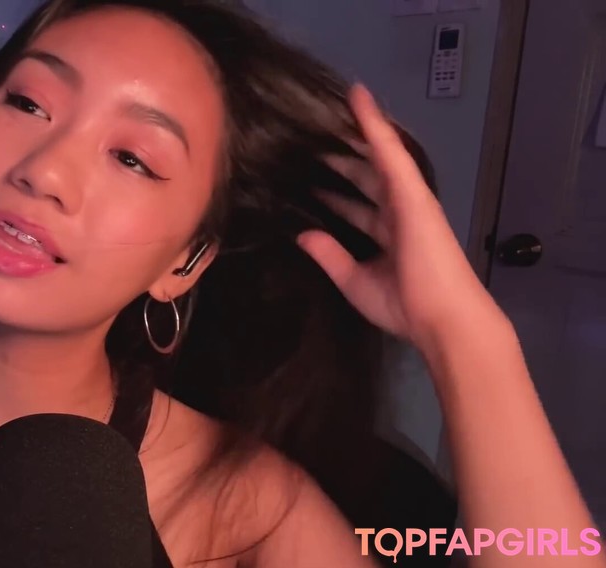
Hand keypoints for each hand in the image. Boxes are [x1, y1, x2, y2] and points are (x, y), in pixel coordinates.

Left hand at [297, 84, 503, 346]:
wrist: (442, 318)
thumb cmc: (404, 306)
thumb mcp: (354, 280)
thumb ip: (330, 255)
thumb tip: (302, 235)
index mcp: (387, 235)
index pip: (356, 206)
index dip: (335, 194)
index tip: (308, 180)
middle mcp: (397, 212)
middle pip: (363, 178)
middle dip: (337, 162)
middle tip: (307, 143)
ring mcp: (407, 198)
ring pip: (375, 157)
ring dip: (352, 134)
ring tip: (325, 111)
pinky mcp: (412, 190)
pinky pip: (389, 151)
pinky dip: (373, 124)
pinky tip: (358, 97)